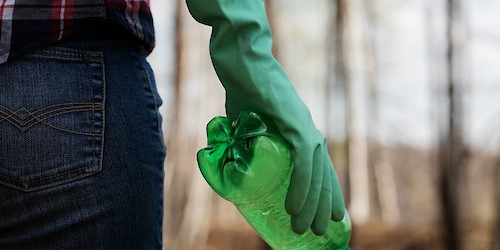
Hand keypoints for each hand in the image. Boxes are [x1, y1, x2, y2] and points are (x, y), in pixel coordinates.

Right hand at [186, 0, 345, 234]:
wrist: (240, 61)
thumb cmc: (242, 89)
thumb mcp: (247, 124)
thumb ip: (249, 142)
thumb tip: (238, 164)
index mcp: (302, 132)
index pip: (320, 169)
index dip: (325, 194)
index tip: (329, 216)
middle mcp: (309, 131)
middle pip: (323, 175)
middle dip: (322, 206)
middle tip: (320, 232)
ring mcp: (305, 127)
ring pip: (316, 174)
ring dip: (311, 204)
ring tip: (306, 229)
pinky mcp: (296, 123)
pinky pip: (304, 162)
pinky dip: (301, 186)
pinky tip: (295, 208)